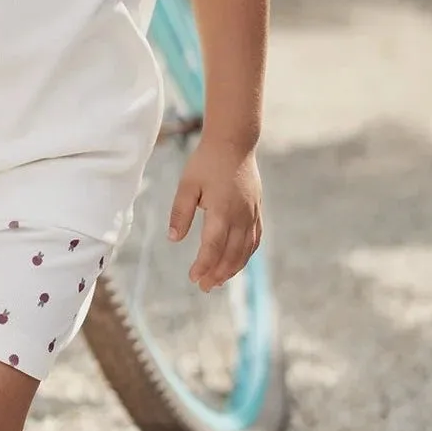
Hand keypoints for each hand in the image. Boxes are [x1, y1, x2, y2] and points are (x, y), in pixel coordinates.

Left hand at [167, 138, 262, 292]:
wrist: (234, 144)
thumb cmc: (206, 162)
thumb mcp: (187, 184)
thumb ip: (180, 212)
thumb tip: (174, 239)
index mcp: (221, 211)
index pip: (213, 247)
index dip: (203, 265)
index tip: (193, 278)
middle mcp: (240, 217)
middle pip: (231, 255)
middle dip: (217, 273)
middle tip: (203, 287)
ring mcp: (252, 215)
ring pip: (245, 251)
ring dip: (232, 269)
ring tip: (217, 280)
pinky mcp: (257, 212)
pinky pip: (254, 240)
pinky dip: (245, 256)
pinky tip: (236, 262)